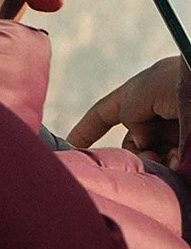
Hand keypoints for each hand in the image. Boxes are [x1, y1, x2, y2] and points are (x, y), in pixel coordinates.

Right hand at [68, 57, 183, 162]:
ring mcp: (175, 132)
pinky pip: (173, 165)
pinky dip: (172, 168)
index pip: (105, 114)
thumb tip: (138, 139)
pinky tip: (177, 160)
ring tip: (167, 159)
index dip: (85, 130)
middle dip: (130, 154)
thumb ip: (127, 111)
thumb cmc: (184, 80)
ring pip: (150, 156)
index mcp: (140, 95)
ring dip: (152, 162)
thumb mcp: (146, 87)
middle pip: (129, 142)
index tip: (70, 147)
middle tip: (147, 156)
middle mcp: (156, 116)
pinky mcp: (189, 148)